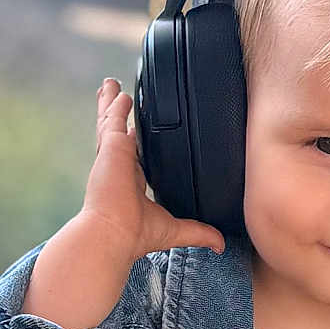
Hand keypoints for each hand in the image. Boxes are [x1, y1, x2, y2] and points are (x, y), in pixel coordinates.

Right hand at [79, 79, 225, 260]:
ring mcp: (112, 155)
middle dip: (115, 114)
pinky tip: (123, 92)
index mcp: (130, 181)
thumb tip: (219, 243)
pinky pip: (114, 120)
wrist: (115, 233)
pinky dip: (118, 106)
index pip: (132, 154)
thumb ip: (198, 231)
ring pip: (110, 121)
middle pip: (115, 132)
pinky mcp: (111, 147)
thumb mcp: (175, 229)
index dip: (131, 141)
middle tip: (116, 95)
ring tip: (110, 84)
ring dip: (111, 103)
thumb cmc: (135, 234)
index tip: (132, 132)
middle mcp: (118, 166)